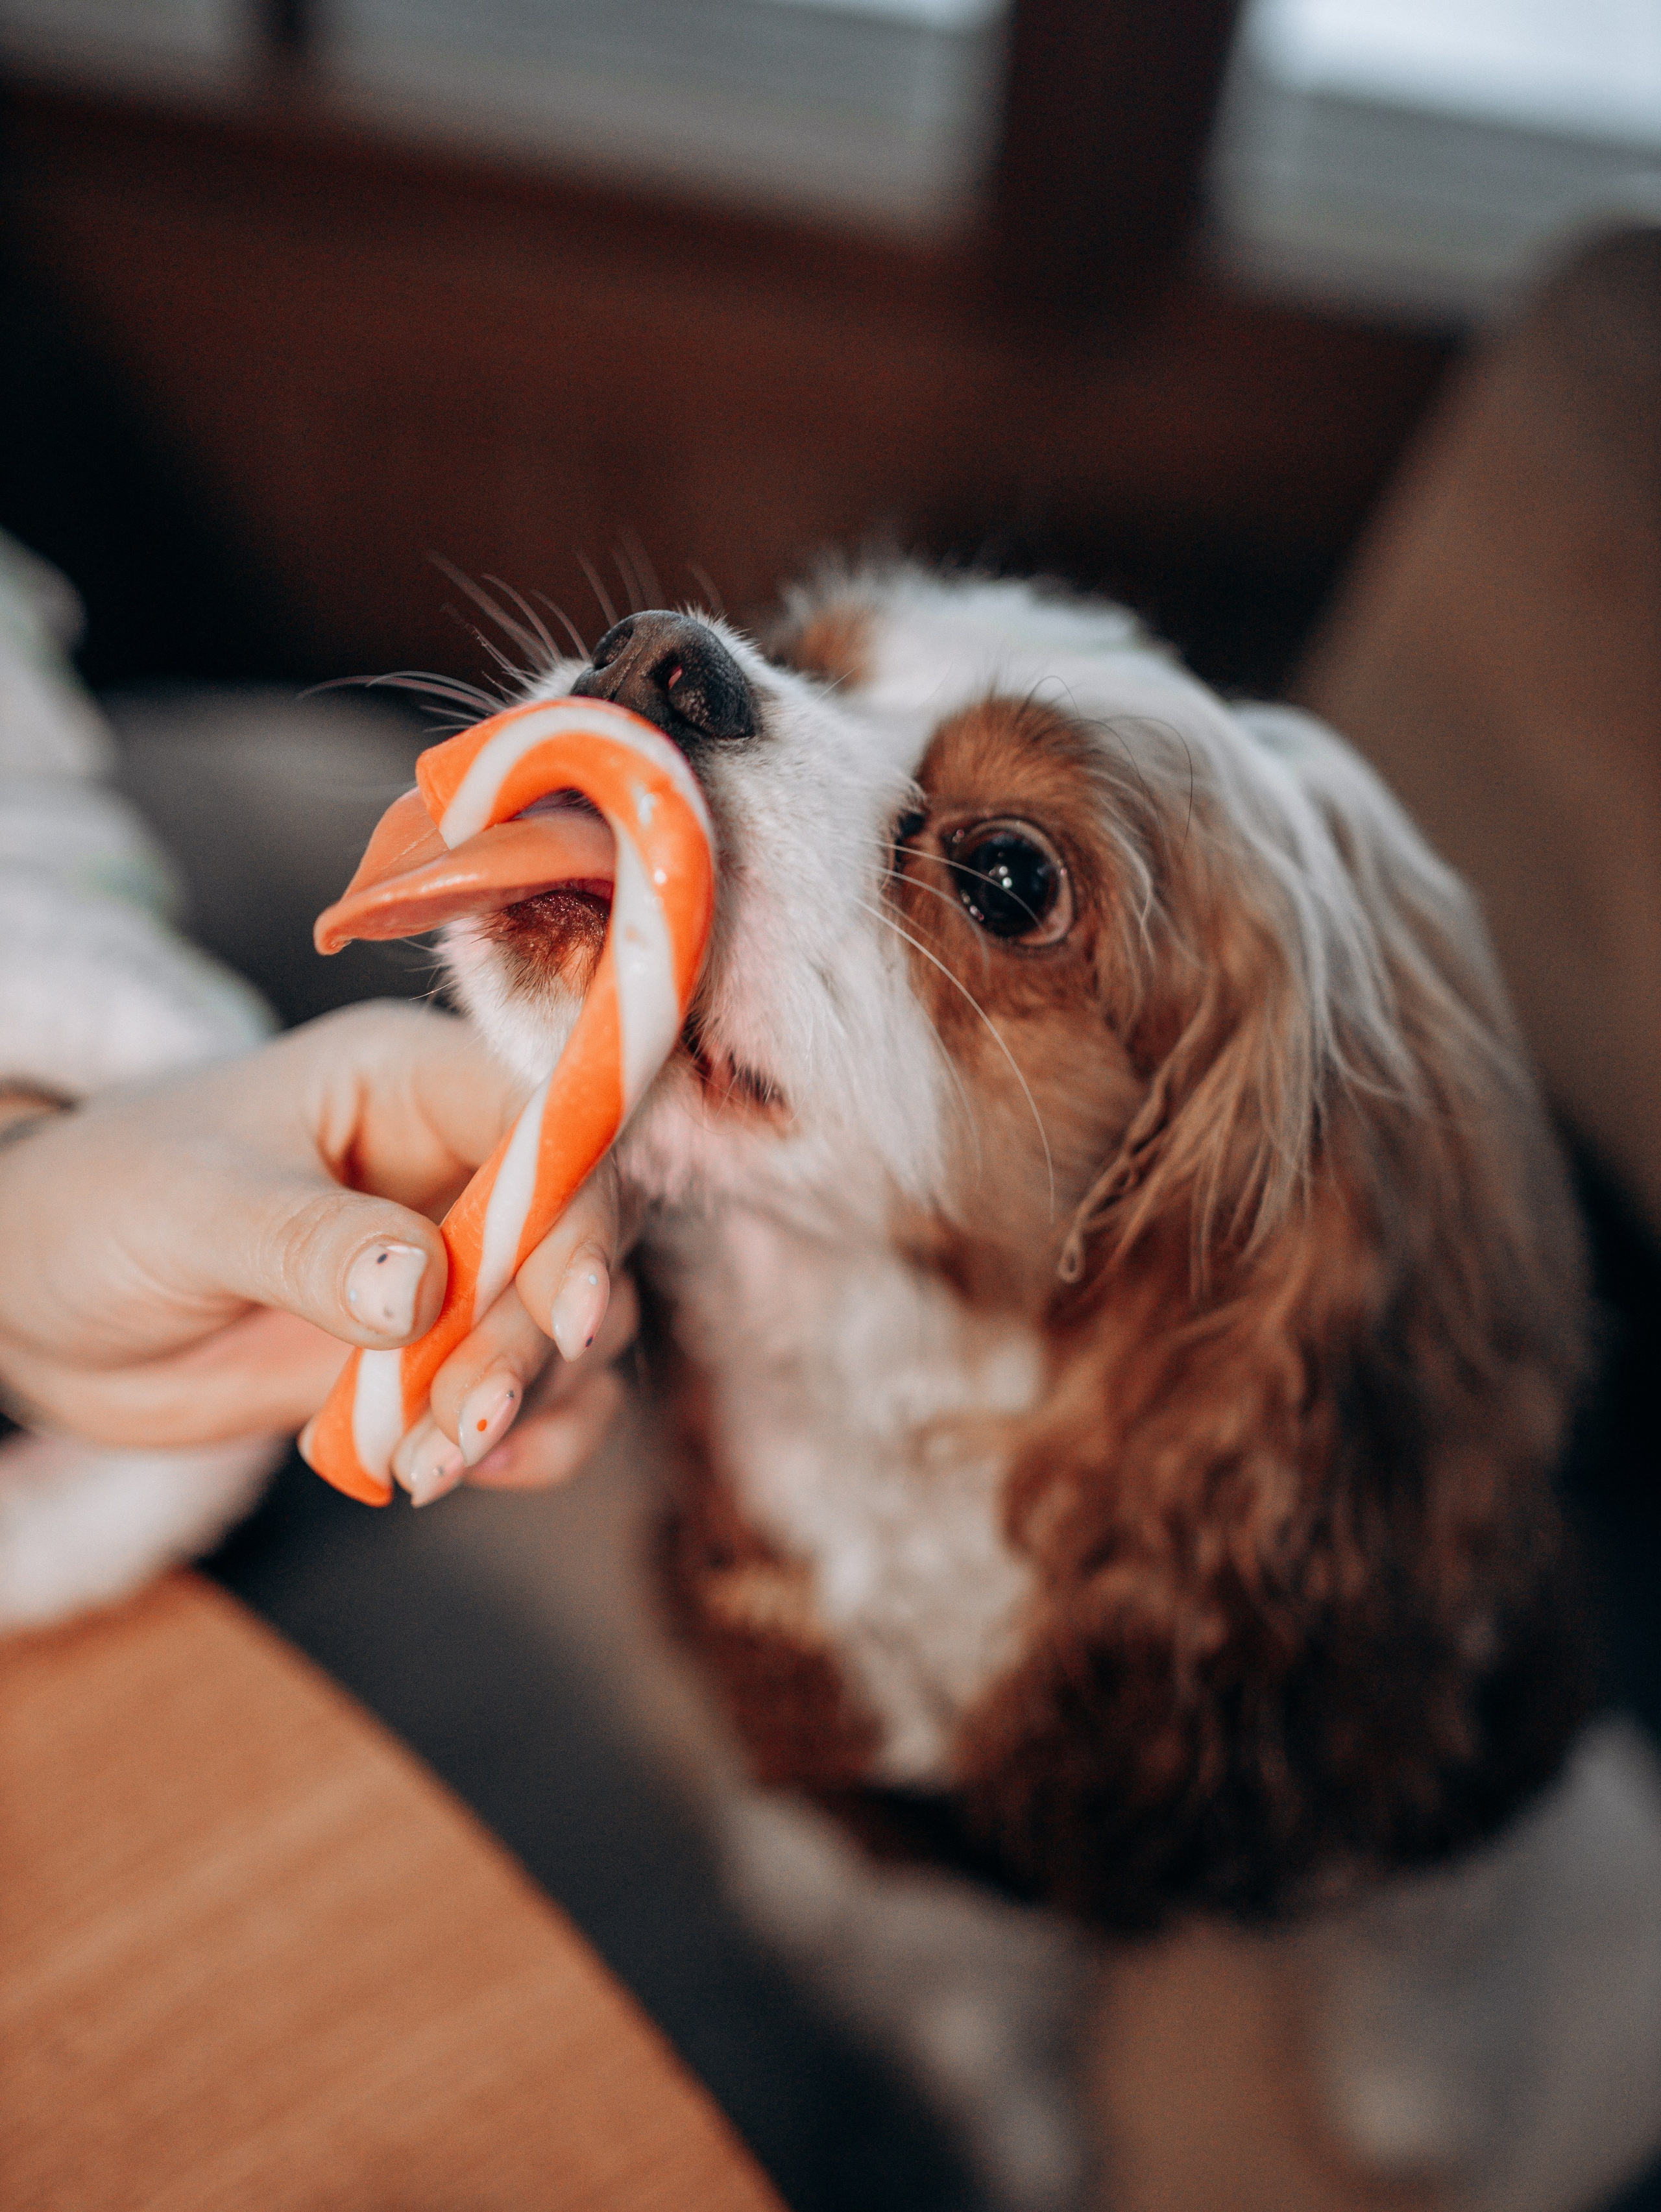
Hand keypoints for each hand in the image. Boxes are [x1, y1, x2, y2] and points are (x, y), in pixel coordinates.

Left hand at [0, 1002, 632, 1496]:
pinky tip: (446, 1471)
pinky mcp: (444, 1351)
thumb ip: (308, 1243)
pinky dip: (524, 1444)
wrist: (44, 1300)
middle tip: (460, 1417)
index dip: (581, 1212)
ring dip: (528, 1405)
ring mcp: (463, 1263)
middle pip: (580, 1238)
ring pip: (575, 1329)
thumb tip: (422, 1287)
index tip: (570, 1315)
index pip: (553, 1121)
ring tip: (430, 1464)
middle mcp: (463, 1163)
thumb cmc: (103, 1204)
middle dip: (534, 1339)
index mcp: (414, 1081)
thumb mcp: (190, 1207)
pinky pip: (538, 1399)